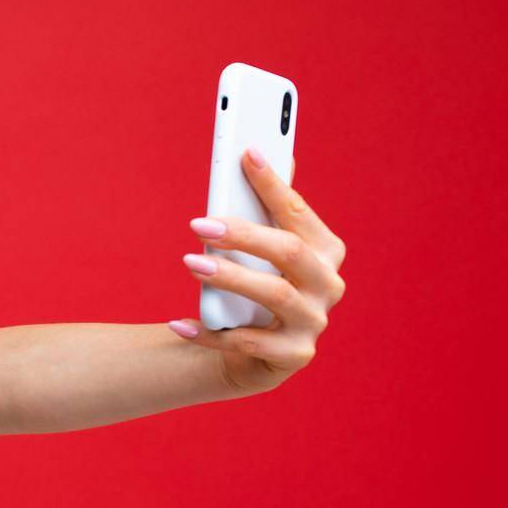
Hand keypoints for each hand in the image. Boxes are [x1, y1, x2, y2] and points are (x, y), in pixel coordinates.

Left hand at [168, 150, 347, 394]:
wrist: (249, 353)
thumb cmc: (256, 287)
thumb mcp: (261, 250)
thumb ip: (267, 209)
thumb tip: (259, 152)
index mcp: (326, 251)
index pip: (298, 212)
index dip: (273, 184)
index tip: (245, 153)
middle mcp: (328, 285)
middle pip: (291, 252)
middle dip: (245, 235)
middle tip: (199, 225)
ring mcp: (314, 323)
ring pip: (274, 295)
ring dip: (229, 277)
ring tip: (190, 263)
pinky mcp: (293, 356)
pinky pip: (247, 343)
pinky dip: (209, 333)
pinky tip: (178, 323)